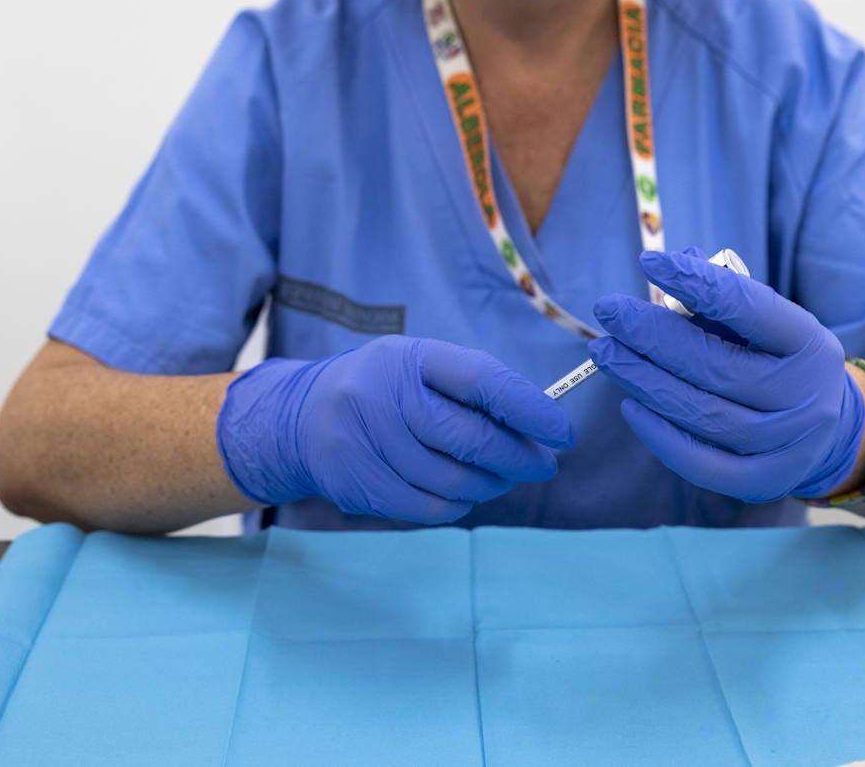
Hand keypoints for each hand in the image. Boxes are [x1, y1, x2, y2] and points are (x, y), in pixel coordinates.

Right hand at [217, 336, 574, 523]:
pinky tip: (463, 493)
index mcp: (411, 358)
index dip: (530, 409)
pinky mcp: (357, 483)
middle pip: (471, 438)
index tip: (563, 433)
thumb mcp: (422, 369)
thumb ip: (474, 389)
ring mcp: (366, 441)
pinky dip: (457, 505)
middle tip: (542, 465)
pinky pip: (428, 507)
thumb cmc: (385, 391)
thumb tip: (540, 427)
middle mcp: (384, 395)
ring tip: (499, 478)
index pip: (482, 381)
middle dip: (519, 457)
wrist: (301, 418)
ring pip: (454, 480)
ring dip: (490, 485)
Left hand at [588, 250, 864, 502]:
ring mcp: (788, 444)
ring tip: (606, 354)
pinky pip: (700, 462)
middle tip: (609, 312)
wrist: (827, 432)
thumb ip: (724, 294)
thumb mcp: (765, 325)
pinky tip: (630, 405)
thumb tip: (675, 264)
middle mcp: (806, 394)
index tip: (649, 262)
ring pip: (702, 413)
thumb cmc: (779, 362)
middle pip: (716, 365)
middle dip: (652, 335)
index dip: (697, 283)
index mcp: (809, 342)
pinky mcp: (765, 481)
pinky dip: (659, 434)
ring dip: (644, 381)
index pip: (750, 307)